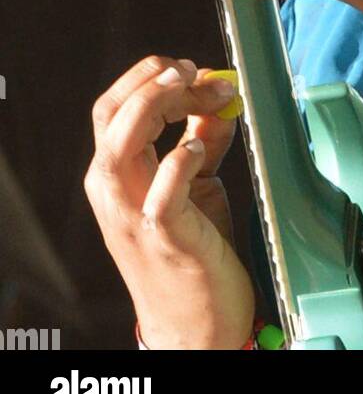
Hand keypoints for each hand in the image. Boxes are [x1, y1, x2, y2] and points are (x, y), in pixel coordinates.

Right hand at [84, 55, 255, 349]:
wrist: (197, 324)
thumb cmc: (193, 253)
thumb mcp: (198, 186)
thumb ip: (205, 141)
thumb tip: (220, 99)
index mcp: (117, 175)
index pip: (115, 107)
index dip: (153, 77)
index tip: (196, 69)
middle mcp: (114, 192)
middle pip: (112, 115)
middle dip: (150, 80)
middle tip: (192, 70)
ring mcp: (133, 216)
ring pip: (118, 147)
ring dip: (153, 105)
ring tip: (188, 85)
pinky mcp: (164, 239)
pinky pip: (160, 194)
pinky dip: (179, 160)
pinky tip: (202, 147)